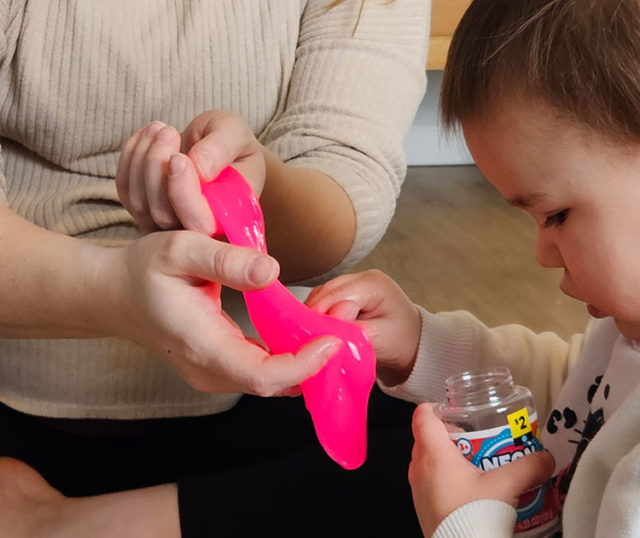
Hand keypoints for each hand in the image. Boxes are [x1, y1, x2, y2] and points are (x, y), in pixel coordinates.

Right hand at [105, 230, 337, 395]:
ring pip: (270, 383)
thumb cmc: (143, 269)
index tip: (333, 339)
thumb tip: (272, 270)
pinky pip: (261, 374)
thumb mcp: (180, 248)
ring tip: (333, 330)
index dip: (303, 365)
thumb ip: (226, 260)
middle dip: (314, 364)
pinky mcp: (217, 370)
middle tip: (347, 330)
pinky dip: (289, 359)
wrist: (112, 295)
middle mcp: (208, 371)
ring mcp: (212, 376)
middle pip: (273, 385)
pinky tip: (308, 335)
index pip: (263, 376)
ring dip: (305, 362)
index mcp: (201, 345)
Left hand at [115, 110, 265, 234]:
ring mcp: (168, 224)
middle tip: (169, 131)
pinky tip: (147, 136)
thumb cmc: (232, 144)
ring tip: (161, 128)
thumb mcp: (235, 135)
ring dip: (142, 158)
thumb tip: (199, 168)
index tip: (177, 158)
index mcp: (230, 219)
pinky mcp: (145, 210)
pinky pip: (126, 191)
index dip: (183, 194)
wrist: (216, 148)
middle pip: (164, 215)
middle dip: (157, 168)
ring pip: (140, 204)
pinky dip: (130, 158)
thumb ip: (222, 149)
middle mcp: (198, 232)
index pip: (201, 223)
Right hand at [305, 270, 421, 382]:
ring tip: (311, 337)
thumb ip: (354, 328)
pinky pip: (322, 301)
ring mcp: (350, 282)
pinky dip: (318, 315)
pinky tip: (317, 331)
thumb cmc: (400, 340)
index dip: (322, 316)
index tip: (315, 338)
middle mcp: (360, 277)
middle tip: (308, 340)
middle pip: (325, 292)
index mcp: (373, 283)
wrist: (410, 341)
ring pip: (320, 295)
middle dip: (315, 316)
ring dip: (314, 315)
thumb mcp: (380, 338)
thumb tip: (330, 319)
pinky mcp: (343, 292)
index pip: (337, 295)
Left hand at [408, 404, 554, 536]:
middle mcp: (420, 470)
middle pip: (430, 438)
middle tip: (480, 438)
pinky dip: (452, 480)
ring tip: (482, 465)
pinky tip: (477, 491)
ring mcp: (419, 492)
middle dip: (455, 435)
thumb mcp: (507, 485)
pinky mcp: (426, 510)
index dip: (438, 406)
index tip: (459, 409)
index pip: (423, 416)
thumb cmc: (472, 517)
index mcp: (433, 454)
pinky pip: (434, 484)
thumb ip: (530, 466)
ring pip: (432, 462)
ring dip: (454, 459)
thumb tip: (546, 458)